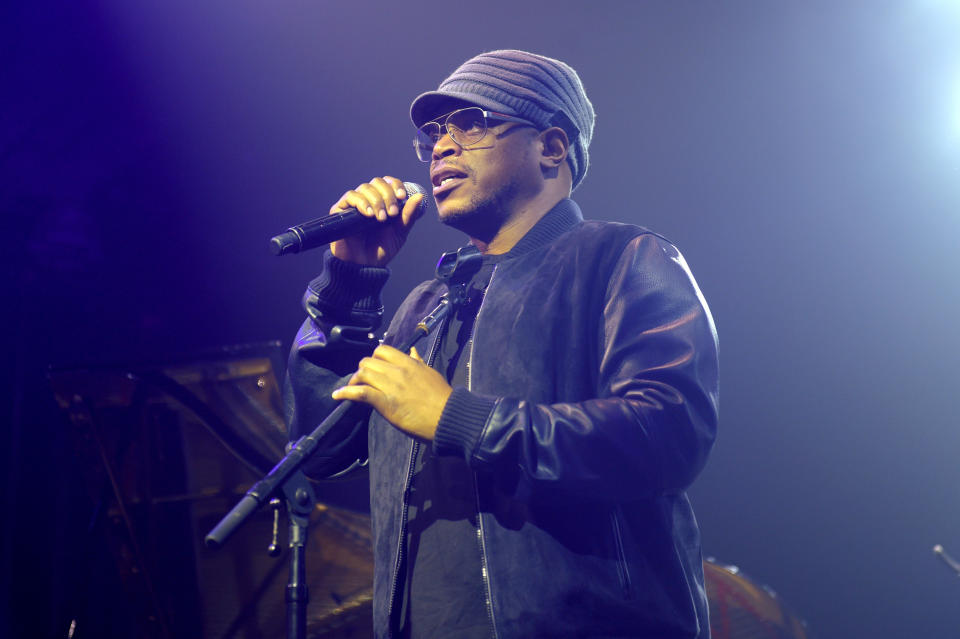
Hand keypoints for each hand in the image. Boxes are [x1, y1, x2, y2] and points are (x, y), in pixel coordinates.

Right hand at [329, 176, 425, 265]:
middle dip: (387, 195)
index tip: (402, 196)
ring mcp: (354, 204)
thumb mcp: (400, 232)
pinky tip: (369, 215)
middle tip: (392, 213)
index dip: (395, 185)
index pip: (388, 183)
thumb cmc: (381, 250)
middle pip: (377, 182)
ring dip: (376, 201)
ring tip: (381, 219)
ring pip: (365, 188)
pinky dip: (362, 202)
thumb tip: (420, 197)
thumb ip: (409, 215)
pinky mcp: (340, 210)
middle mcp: (368, 200)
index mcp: (383, 202)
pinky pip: (350, 197)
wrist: (365, 266)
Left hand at [331, 345, 450, 440]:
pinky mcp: (386, 403)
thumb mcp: (431, 373)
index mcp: (409, 363)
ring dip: (354, 381)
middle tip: (362, 381)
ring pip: (363, 374)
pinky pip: (361, 393)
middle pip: (368, 362)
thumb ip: (418, 362)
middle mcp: (398, 371)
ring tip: (352, 388)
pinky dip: (346, 393)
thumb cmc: (442, 397)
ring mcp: (391, 386)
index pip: (382, 351)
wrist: (448, 417)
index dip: (374, 359)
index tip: (374, 369)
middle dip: (362, 370)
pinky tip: (338, 396)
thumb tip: (412, 352)